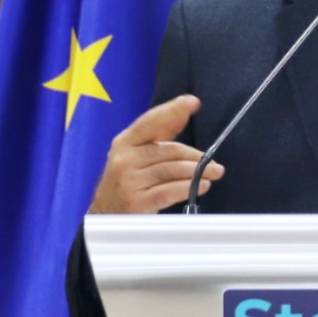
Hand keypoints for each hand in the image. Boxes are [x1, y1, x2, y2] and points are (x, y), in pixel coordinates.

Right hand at [88, 95, 222, 214]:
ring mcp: (129, 181)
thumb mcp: (135, 154)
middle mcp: (124, 159)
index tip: (191, 102)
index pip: (151, 122)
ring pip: (171, 170)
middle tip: (213, 163)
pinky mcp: (137, 202)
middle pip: (169, 150)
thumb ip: (159, 136)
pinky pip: (169, 191)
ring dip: (197, 172)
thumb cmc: (125, 181)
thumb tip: (182, 112)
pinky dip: (188, 187)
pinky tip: (201, 186)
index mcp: (124, 142)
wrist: (104, 214)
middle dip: (195, 156)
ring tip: (213, 173)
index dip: (172, 110)